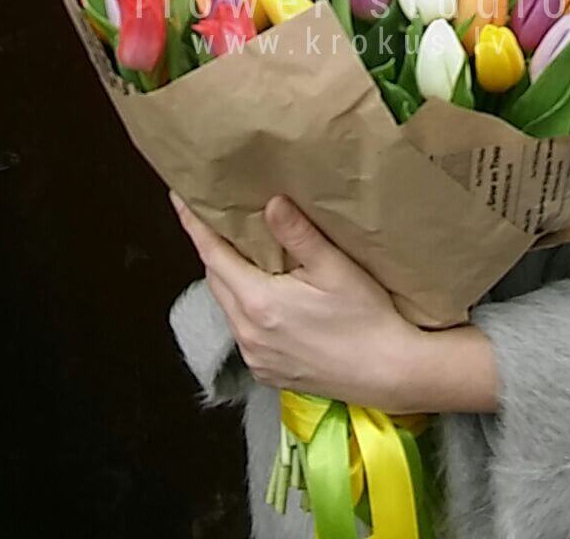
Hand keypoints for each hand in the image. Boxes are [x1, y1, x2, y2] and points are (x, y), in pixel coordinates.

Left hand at [171, 192, 498, 414]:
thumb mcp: (335, 269)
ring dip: (228, 277)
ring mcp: (256, 357)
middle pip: (216, 280)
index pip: (212, 255)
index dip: (194, 224)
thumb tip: (270, 202)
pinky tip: (260, 292)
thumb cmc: (367, 317)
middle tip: (211, 216)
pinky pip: (243, 330)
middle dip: (211, 247)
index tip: (179, 196)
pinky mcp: (269, 372)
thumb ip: (298, 235)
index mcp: (259, 302)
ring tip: (236, 248)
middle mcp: (248, 333)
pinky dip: (243, 306)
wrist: (391, 374)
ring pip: (228, 306)